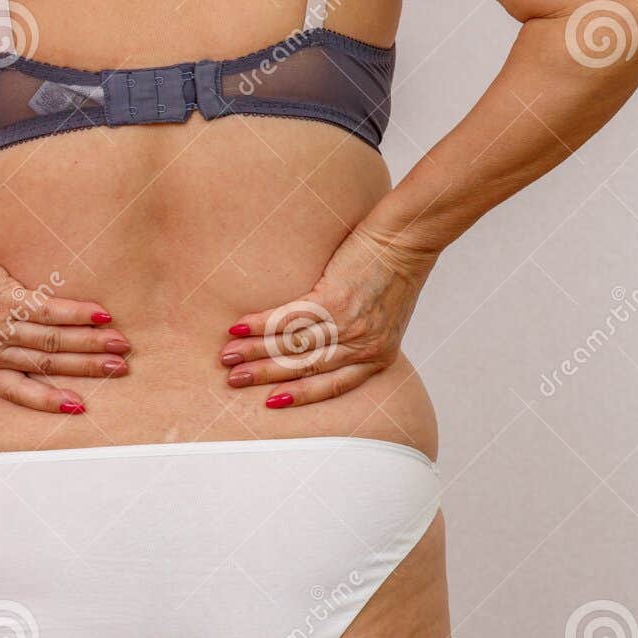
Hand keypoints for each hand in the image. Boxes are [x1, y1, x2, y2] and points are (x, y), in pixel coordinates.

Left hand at [0, 238, 127, 413]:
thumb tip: (21, 342)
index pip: (18, 391)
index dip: (48, 401)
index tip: (78, 406)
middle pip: (46, 365)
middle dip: (86, 369)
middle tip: (118, 370)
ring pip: (53, 341)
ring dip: (91, 344)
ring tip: (119, 345)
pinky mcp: (6, 299)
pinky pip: (49, 311)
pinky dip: (78, 314)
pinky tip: (101, 315)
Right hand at [220, 224, 436, 406]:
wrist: (409, 237)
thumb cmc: (395, 271)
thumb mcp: (385, 318)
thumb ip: (359, 337)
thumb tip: (325, 342)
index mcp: (378, 356)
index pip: (333, 386)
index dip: (300, 395)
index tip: (271, 401)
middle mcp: (364, 345)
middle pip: (305, 368)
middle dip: (265, 376)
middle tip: (233, 381)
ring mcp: (350, 323)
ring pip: (293, 345)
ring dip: (255, 351)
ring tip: (228, 356)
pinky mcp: (337, 298)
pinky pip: (291, 317)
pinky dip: (262, 323)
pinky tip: (240, 326)